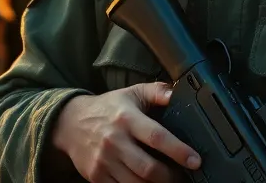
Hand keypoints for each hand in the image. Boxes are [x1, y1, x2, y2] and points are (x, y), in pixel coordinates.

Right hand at [52, 82, 201, 182]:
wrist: (70, 123)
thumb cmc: (107, 108)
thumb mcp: (131, 93)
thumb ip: (156, 91)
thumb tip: (178, 93)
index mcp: (127, 118)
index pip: (156, 137)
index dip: (179, 151)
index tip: (195, 161)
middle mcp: (115, 141)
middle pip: (148, 168)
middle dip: (170, 177)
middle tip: (183, 176)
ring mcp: (104, 161)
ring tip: (167, 181)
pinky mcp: (96, 177)